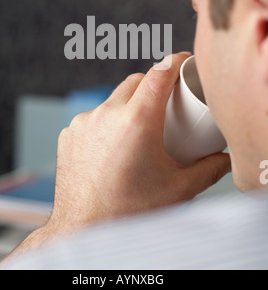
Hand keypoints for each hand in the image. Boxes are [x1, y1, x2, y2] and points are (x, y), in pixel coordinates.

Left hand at [0, 52, 230, 266]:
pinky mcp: (69, 134)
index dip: (174, 61)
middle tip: (166, 102)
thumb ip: (208, 169)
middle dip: (153, 84)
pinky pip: (93, 117)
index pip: (159, 74)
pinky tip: (112, 146)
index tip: (183, 61)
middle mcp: (107, 114)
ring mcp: (84, 123)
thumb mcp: (178, 188)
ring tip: (138, 132)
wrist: (84, 229)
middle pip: (135, 81)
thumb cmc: (129, 210)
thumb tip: (222, 158)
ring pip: (112, 100)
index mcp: (137, 121)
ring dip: (128, 106)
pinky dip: (106, 123)